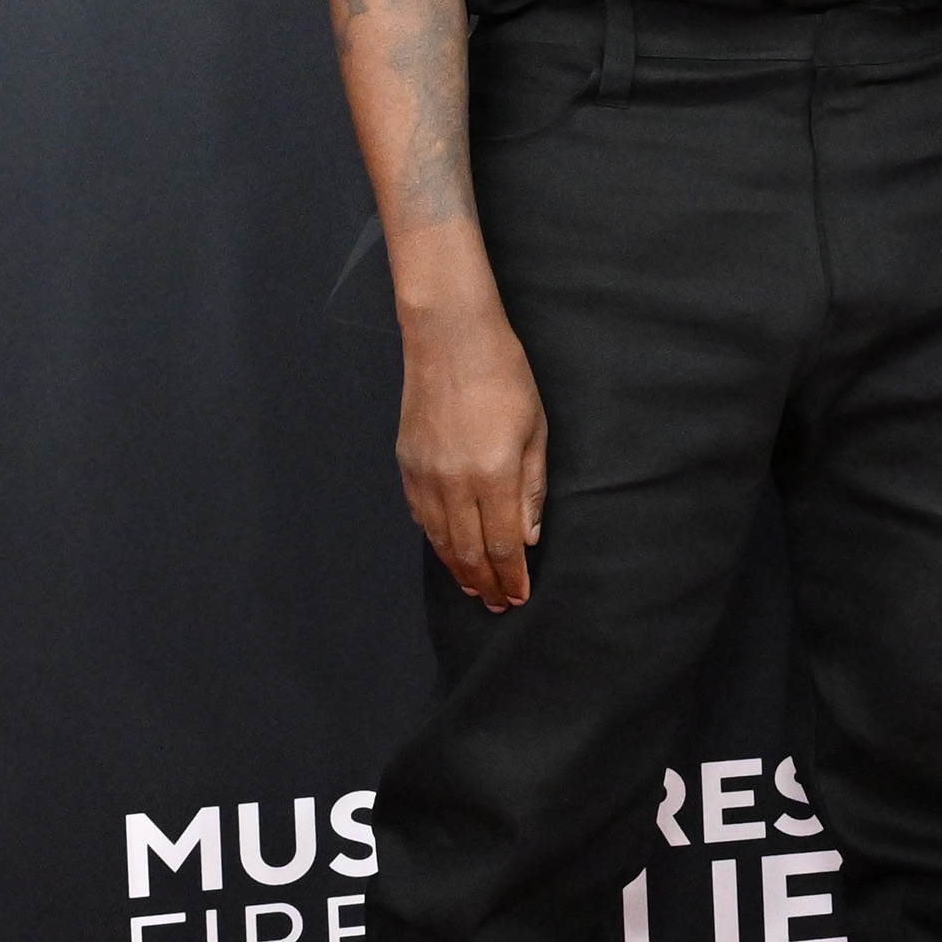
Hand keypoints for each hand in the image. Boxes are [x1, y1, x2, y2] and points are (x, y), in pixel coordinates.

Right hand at [397, 304, 547, 609]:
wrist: (449, 338)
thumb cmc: (503, 375)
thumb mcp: (535, 430)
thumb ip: (531, 487)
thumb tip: (527, 536)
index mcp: (493, 474)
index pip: (502, 544)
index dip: (510, 575)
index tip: (519, 596)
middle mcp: (454, 482)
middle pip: (468, 550)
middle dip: (485, 582)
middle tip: (497, 604)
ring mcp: (425, 474)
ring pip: (440, 539)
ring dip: (458, 568)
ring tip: (474, 587)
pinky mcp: (407, 463)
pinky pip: (420, 515)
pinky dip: (435, 540)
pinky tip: (447, 550)